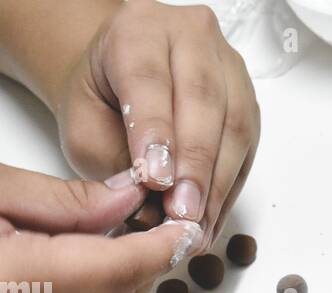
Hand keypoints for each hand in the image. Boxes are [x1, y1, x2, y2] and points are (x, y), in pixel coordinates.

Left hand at [51, 0, 259, 242]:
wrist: (118, 84)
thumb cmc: (98, 103)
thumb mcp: (83, 128)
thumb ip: (115, 161)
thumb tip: (153, 205)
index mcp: (138, 27)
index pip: (151, 78)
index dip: (157, 133)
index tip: (157, 182)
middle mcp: (190, 35)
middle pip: (203, 99)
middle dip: (194, 165)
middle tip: (183, 213)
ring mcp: (228, 65)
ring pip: (234, 124)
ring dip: (217, 183)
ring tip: (198, 226)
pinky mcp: (247, 100)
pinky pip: (247, 146)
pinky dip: (229, 188)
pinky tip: (211, 218)